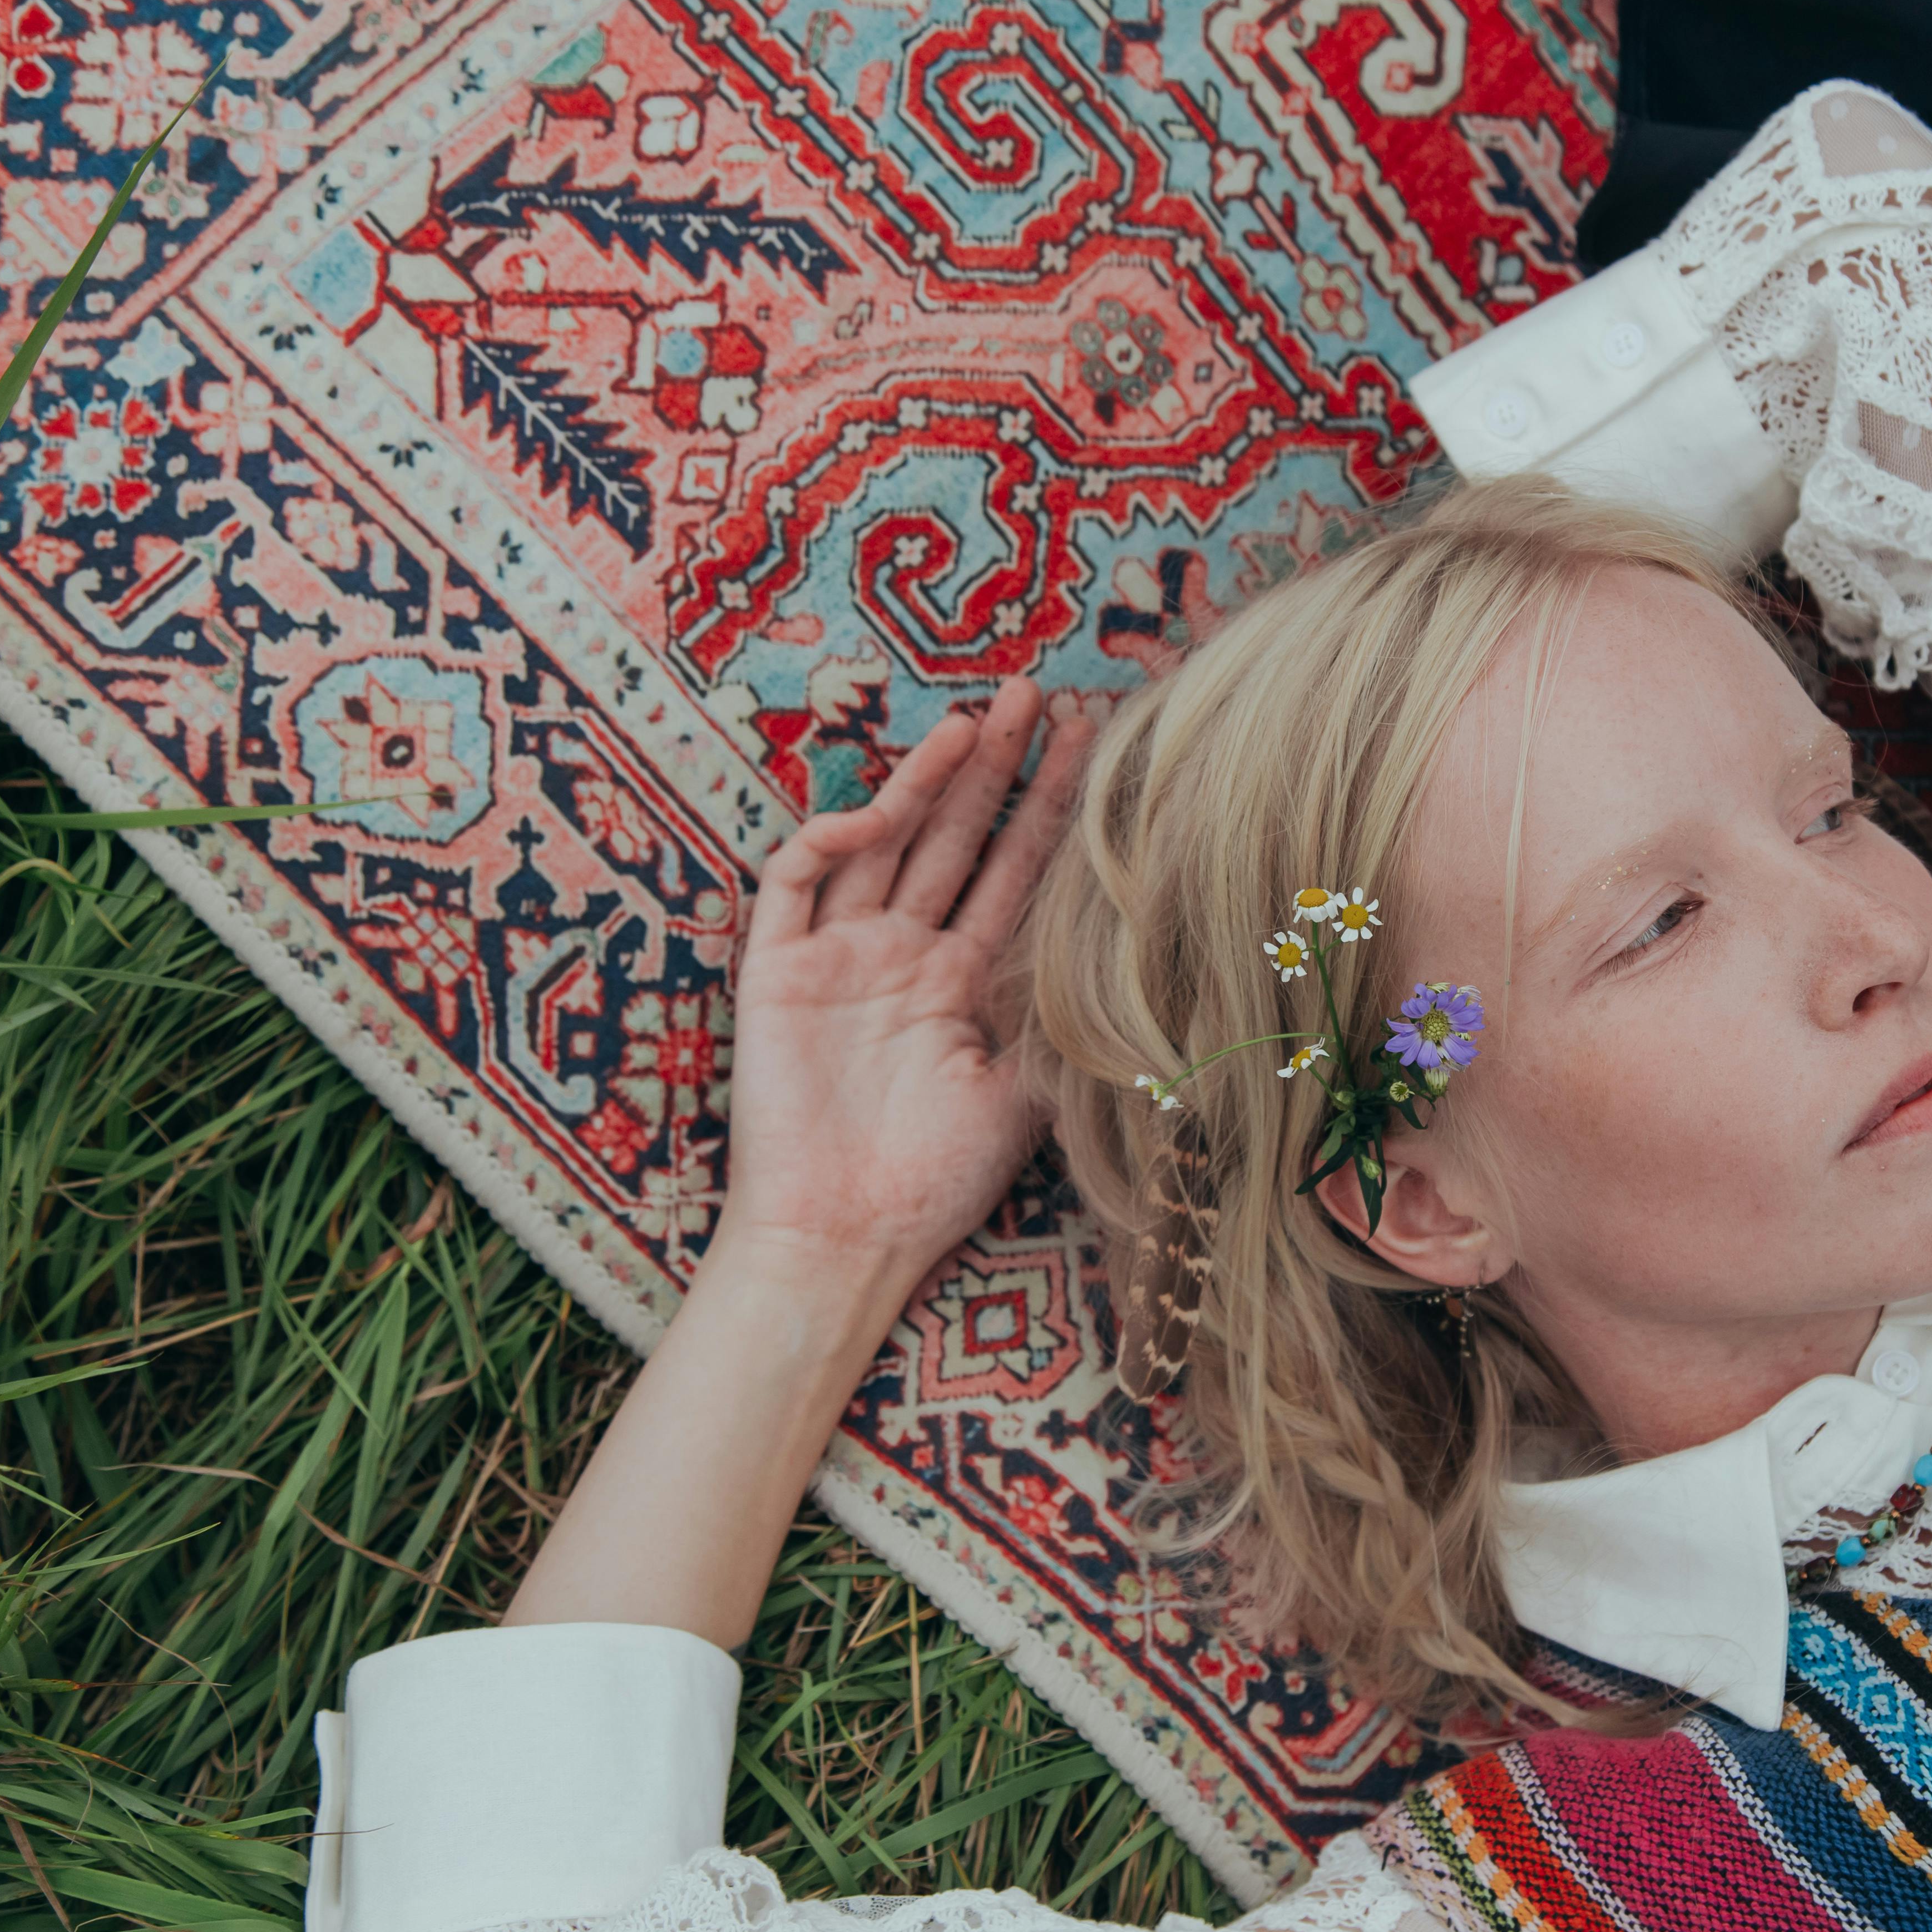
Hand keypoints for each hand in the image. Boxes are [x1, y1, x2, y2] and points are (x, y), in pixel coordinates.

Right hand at [713, 676, 1095, 1292]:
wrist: (847, 1238)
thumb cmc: (938, 1182)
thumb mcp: (1032, 1095)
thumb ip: (1071, 1023)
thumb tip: (1155, 966)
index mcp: (966, 982)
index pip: (1015, 869)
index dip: (1051, 805)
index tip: (1095, 743)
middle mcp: (904, 956)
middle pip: (954, 836)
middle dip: (993, 764)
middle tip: (1037, 692)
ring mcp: (839, 957)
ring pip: (881, 843)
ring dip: (921, 780)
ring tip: (972, 721)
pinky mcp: (776, 972)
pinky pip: (793, 884)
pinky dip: (826, 841)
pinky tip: (872, 815)